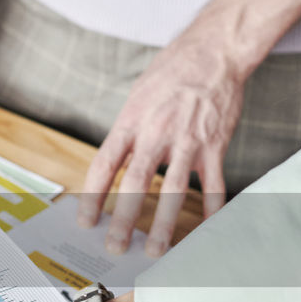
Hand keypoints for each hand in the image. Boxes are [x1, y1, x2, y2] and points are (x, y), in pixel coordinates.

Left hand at [78, 33, 245, 256]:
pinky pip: (213, 184)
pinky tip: (206, 230)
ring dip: (163, 224)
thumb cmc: (172, 72)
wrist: (214, 51)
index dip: (93, 196)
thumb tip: (115, 165)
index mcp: (131, 121)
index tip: (86, 221)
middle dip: (123, 220)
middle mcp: (156, 133)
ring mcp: (187, 141)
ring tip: (155, 250)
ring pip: (173, 191)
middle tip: (115, 246)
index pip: (105, 165)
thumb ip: (128, 131)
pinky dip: (211, 209)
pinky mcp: (215, 145)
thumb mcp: (138, 96)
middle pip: (135, 184)